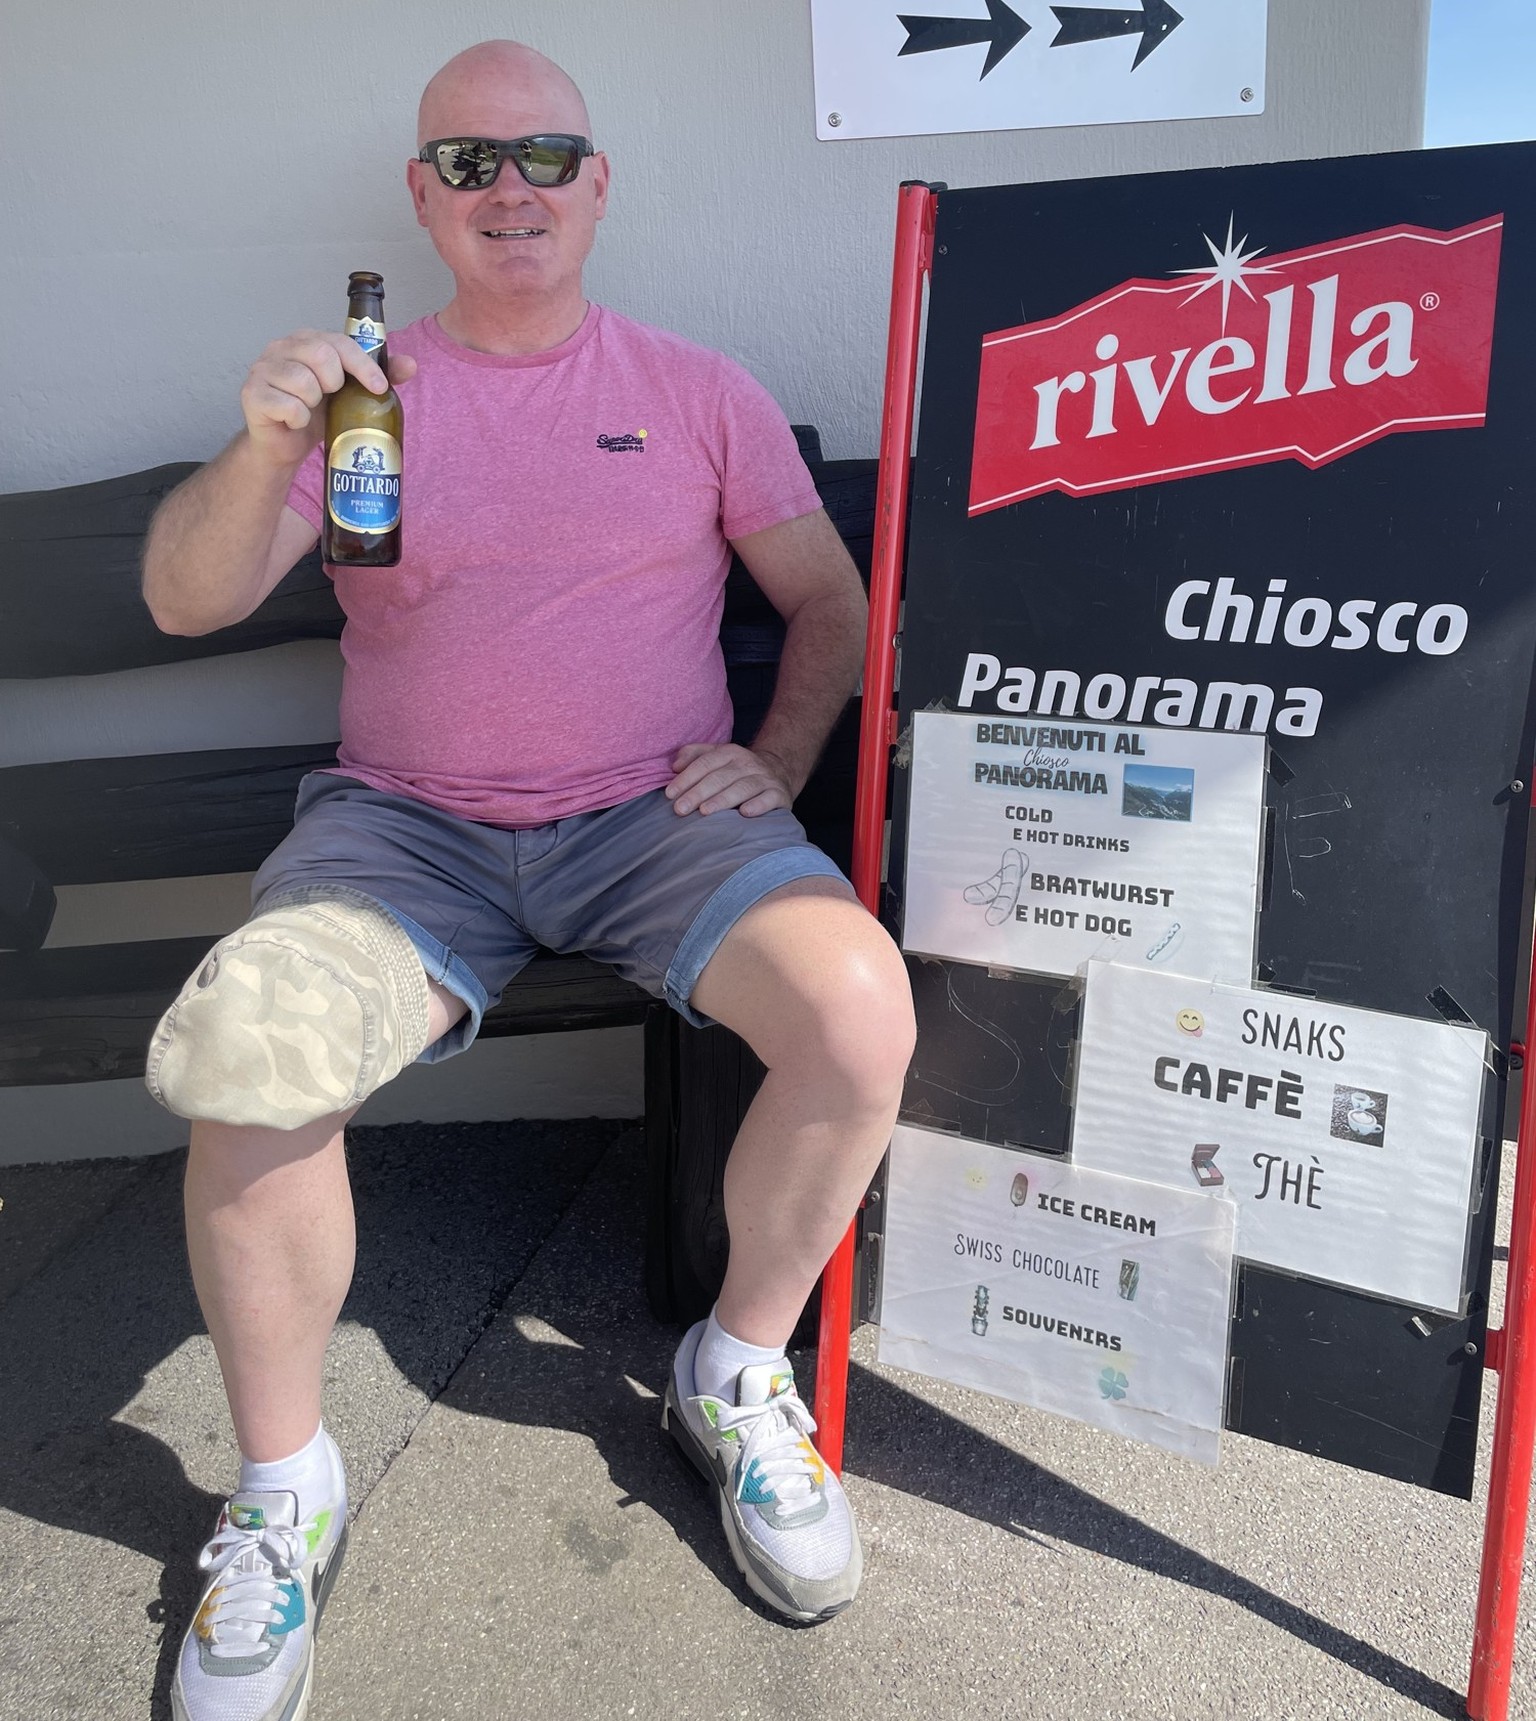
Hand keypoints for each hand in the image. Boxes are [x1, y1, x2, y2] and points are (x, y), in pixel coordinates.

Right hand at [239, 330, 417, 468]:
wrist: (285, 445)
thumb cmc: (316, 414)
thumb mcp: (350, 394)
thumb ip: (378, 377)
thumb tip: (411, 365)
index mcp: (307, 340)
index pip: (339, 342)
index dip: (362, 364)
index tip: (379, 387)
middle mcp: (281, 347)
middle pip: (322, 355)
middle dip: (336, 383)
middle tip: (331, 398)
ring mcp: (263, 368)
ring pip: (304, 382)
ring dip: (314, 404)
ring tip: (309, 409)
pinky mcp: (252, 393)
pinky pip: (287, 406)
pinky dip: (297, 419)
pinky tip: (292, 421)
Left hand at [665, 743, 794, 816]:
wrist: (779, 772)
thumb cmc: (737, 770)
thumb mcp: (717, 757)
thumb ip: (694, 755)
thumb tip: (675, 765)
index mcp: (729, 752)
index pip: (705, 763)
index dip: (686, 778)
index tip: (670, 794)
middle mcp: (747, 763)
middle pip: (720, 777)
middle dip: (698, 793)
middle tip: (680, 809)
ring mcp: (765, 778)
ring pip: (742, 788)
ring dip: (723, 800)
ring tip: (705, 812)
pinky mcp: (779, 794)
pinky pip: (769, 799)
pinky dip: (758, 805)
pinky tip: (745, 813)